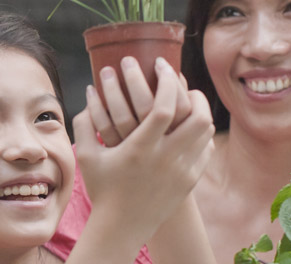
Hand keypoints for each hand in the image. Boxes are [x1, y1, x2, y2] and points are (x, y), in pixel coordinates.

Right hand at [73, 56, 215, 239]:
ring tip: (185, 99)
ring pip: (206, 130)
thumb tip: (89, 94)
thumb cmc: (103, 189)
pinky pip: (206, 148)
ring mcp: (182, 170)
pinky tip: (187, 126)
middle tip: (178, 82)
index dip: (166, 81)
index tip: (159, 65)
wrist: (122, 226)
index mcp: (140, 149)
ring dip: (198, 109)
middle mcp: (166, 159)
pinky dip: (200, 132)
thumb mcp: (87, 156)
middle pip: (197, 116)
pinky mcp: (190, 179)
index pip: (164, 108)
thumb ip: (85, 124)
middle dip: (191, 92)